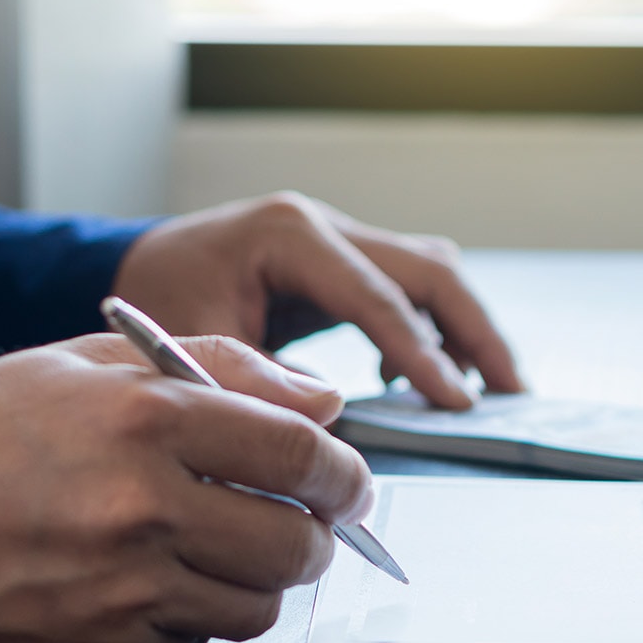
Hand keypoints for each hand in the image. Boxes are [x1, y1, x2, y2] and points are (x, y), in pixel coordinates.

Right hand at [0, 334, 372, 642]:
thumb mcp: (100, 364)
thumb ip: (225, 368)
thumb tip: (322, 400)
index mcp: (147, 420)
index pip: (299, 452)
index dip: (343, 470)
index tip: (346, 478)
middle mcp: (140, 509)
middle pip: (295, 542)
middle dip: (316, 533)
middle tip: (302, 519)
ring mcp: (120, 590)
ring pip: (256, 604)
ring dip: (260, 580)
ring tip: (222, 548)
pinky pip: (193, 642)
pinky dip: (195, 617)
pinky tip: (157, 581)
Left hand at [112, 192, 523, 408]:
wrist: (131, 269)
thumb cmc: (155, 300)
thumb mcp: (194, 343)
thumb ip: (263, 378)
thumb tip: (331, 417)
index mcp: (289, 233)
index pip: (379, 297)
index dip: (424, 354)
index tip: (458, 404)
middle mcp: (324, 225)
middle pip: (429, 269)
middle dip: (475, 332)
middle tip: (511, 391)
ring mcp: (339, 238)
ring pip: (431, 273)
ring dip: (466, 327)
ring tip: (493, 387)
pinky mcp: (343, 262)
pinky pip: (408, 289)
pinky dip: (431, 330)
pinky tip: (422, 381)